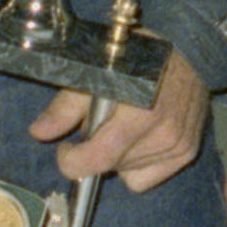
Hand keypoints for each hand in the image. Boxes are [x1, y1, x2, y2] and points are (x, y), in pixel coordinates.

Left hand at [38, 53, 212, 191]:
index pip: (97, 160)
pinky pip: (149, 178)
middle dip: (95, 152)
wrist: (188, 48)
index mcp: (139, 116)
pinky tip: (140, 139)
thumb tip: (38, 132)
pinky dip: (139, 164)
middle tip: (100, 125)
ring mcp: (177, 147)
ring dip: (118, 157)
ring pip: (128, 174)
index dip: (72, 160)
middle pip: (109, 167)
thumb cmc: (138, 56)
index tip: (66, 148)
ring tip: (124, 126)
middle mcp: (162, 136)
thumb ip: (65, 107)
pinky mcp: (187, 152)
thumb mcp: (96, 74)